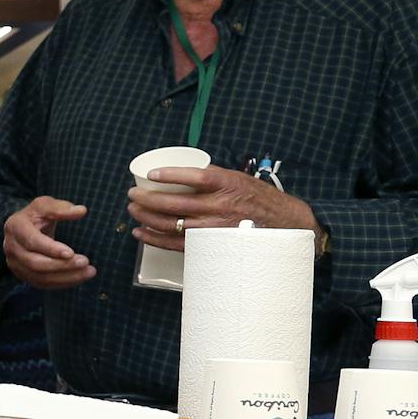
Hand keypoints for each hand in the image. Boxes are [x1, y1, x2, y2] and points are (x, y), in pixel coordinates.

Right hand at [2, 196, 95, 288]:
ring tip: (89, 271)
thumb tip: (81, 211)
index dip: (51, 248)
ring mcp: (15, 264)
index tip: (71, 253)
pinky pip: (42, 284)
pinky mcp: (23, 275)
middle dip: (62, 265)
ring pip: (40, 277)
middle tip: (85, 262)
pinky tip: (79, 277)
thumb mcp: (46, 205)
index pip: (32, 241)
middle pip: (35, 263)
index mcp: (15, 227)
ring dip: (66, 277)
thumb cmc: (36, 215)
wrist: (24, 229)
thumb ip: (62, 208)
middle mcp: (11, 248)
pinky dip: (62, 282)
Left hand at [128, 166, 321, 252]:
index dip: (170, 175)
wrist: (285, 226)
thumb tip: (182, 172)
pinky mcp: (209, 246)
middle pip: (174, 203)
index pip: (194, 177)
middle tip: (132, 194)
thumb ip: (213, 176)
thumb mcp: (239, 179)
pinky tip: (140, 232)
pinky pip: (176, 244)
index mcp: (227, 184)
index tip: (151, 174)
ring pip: (171, 224)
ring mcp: (213, 229)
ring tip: (133, 210)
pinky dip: (154, 238)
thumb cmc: (258, 200)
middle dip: (147, 199)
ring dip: (146, 217)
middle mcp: (220, 206)